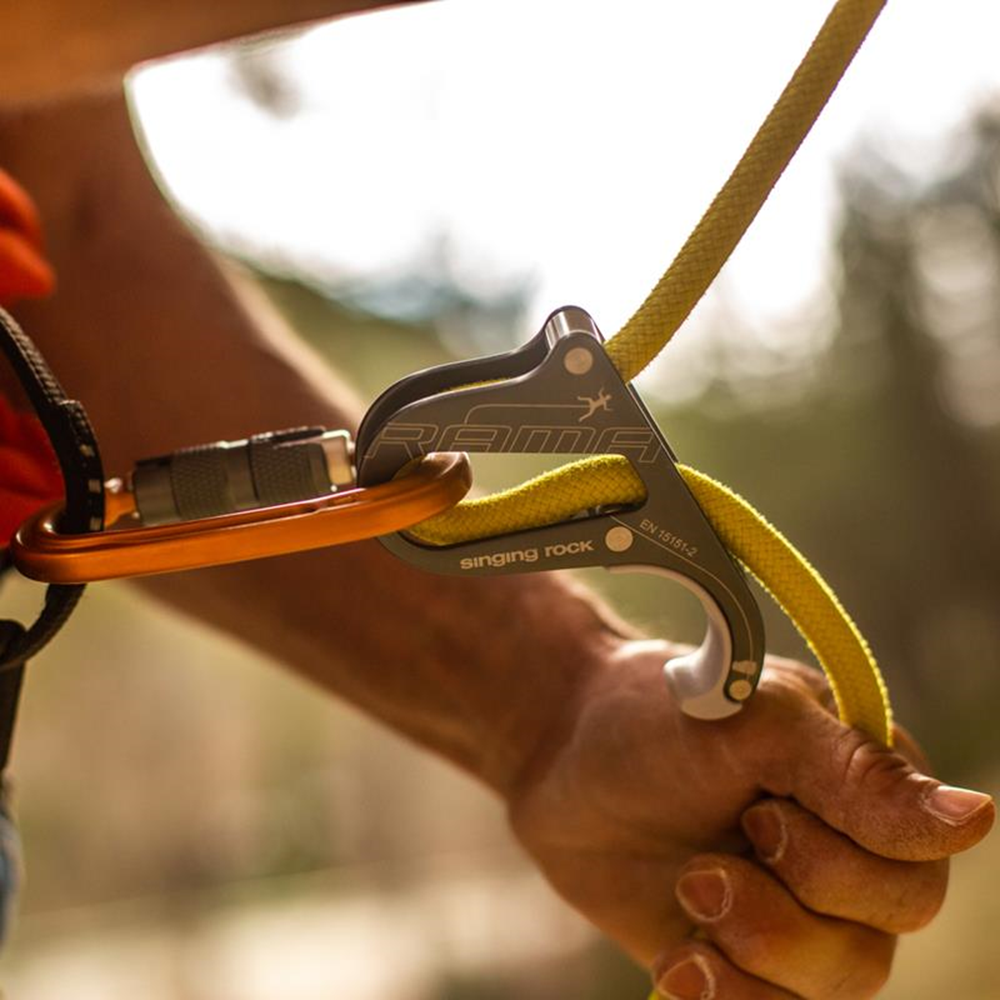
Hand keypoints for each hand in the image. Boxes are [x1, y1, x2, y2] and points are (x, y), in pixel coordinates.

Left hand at [506, 639, 993, 997]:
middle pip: (883, 932)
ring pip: (836, 982)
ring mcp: (794, 904)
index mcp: (863, 778)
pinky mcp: (740, 951)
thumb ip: (853, 773)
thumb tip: (978, 818)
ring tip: (689, 890)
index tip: (759, 812)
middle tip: (716, 853)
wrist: (558, 752)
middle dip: (789, 905)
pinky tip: (678, 963)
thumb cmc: (650, 715)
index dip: (839, 859)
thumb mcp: (747, 722)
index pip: (917, 863)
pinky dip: (729, 999)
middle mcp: (844, 846)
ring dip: (756, 949)